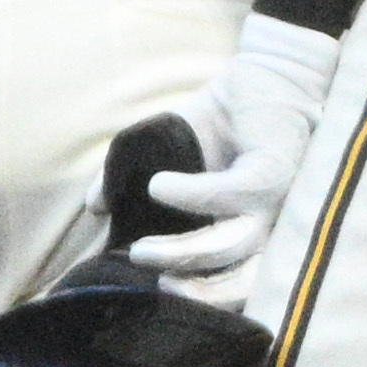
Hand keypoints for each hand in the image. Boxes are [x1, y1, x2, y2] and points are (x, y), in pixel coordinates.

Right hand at [123, 14, 345, 298]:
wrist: (271, 69)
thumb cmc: (227, 116)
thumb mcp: (169, 148)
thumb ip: (128, 175)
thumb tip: (93, 205)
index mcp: (245, 227)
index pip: (233, 282)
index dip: (198, 297)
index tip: (153, 291)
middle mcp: (266, 224)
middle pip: (239, 280)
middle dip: (193, 291)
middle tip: (149, 280)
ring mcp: (273, 202)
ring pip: (235, 247)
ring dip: (184, 254)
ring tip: (142, 249)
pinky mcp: (272, 172)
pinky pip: (231, 196)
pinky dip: (191, 197)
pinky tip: (159, 186)